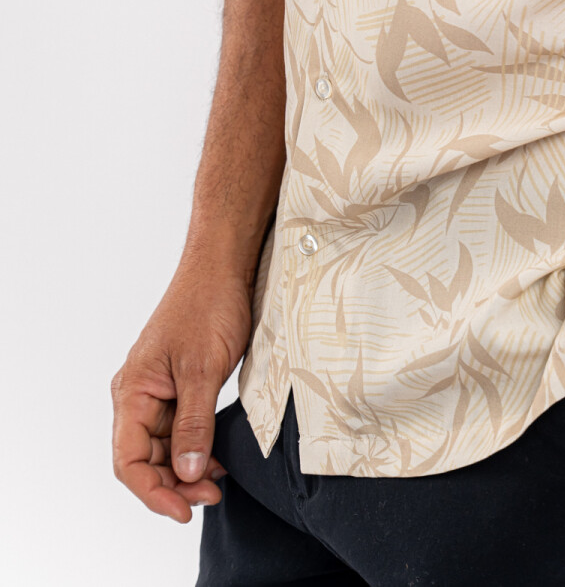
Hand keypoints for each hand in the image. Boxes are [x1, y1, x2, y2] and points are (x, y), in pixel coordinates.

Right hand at [110, 262, 252, 522]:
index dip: (153, 492)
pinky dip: (196, 447)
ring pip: (164, 447)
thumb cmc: (209, 305)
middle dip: (174, 484)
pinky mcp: (180, 384)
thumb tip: (185, 473)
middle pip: (145, 459)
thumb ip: (193, 424)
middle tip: (211, 496)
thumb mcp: (204, 370)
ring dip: (186, 469)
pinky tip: (217, 457)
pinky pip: (181, 428)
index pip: (129, 461)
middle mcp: (139, 394)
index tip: (185, 510)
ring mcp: (159, 389)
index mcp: (132, 391)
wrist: (224, 265)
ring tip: (217, 481)